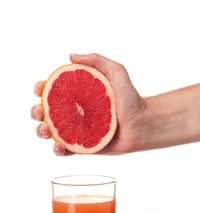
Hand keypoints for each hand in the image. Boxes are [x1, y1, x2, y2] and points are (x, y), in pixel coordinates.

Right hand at [31, 53, 145, 154]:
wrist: (143, 124)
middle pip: (47, 112)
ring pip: (52, 132)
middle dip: (36, 111)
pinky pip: (67, 150)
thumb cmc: (131, 99)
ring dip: (42, 131)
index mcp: (78, 95)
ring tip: (45, 130)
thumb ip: (97, 60)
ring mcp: (78, 131)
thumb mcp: (116, 72)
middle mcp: (75, 113)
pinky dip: (58, 150)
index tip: (40, 88)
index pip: (53, 90)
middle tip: (39, 111)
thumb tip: (71, 56)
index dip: (41, 88)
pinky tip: (58, 146)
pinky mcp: (85, 146)